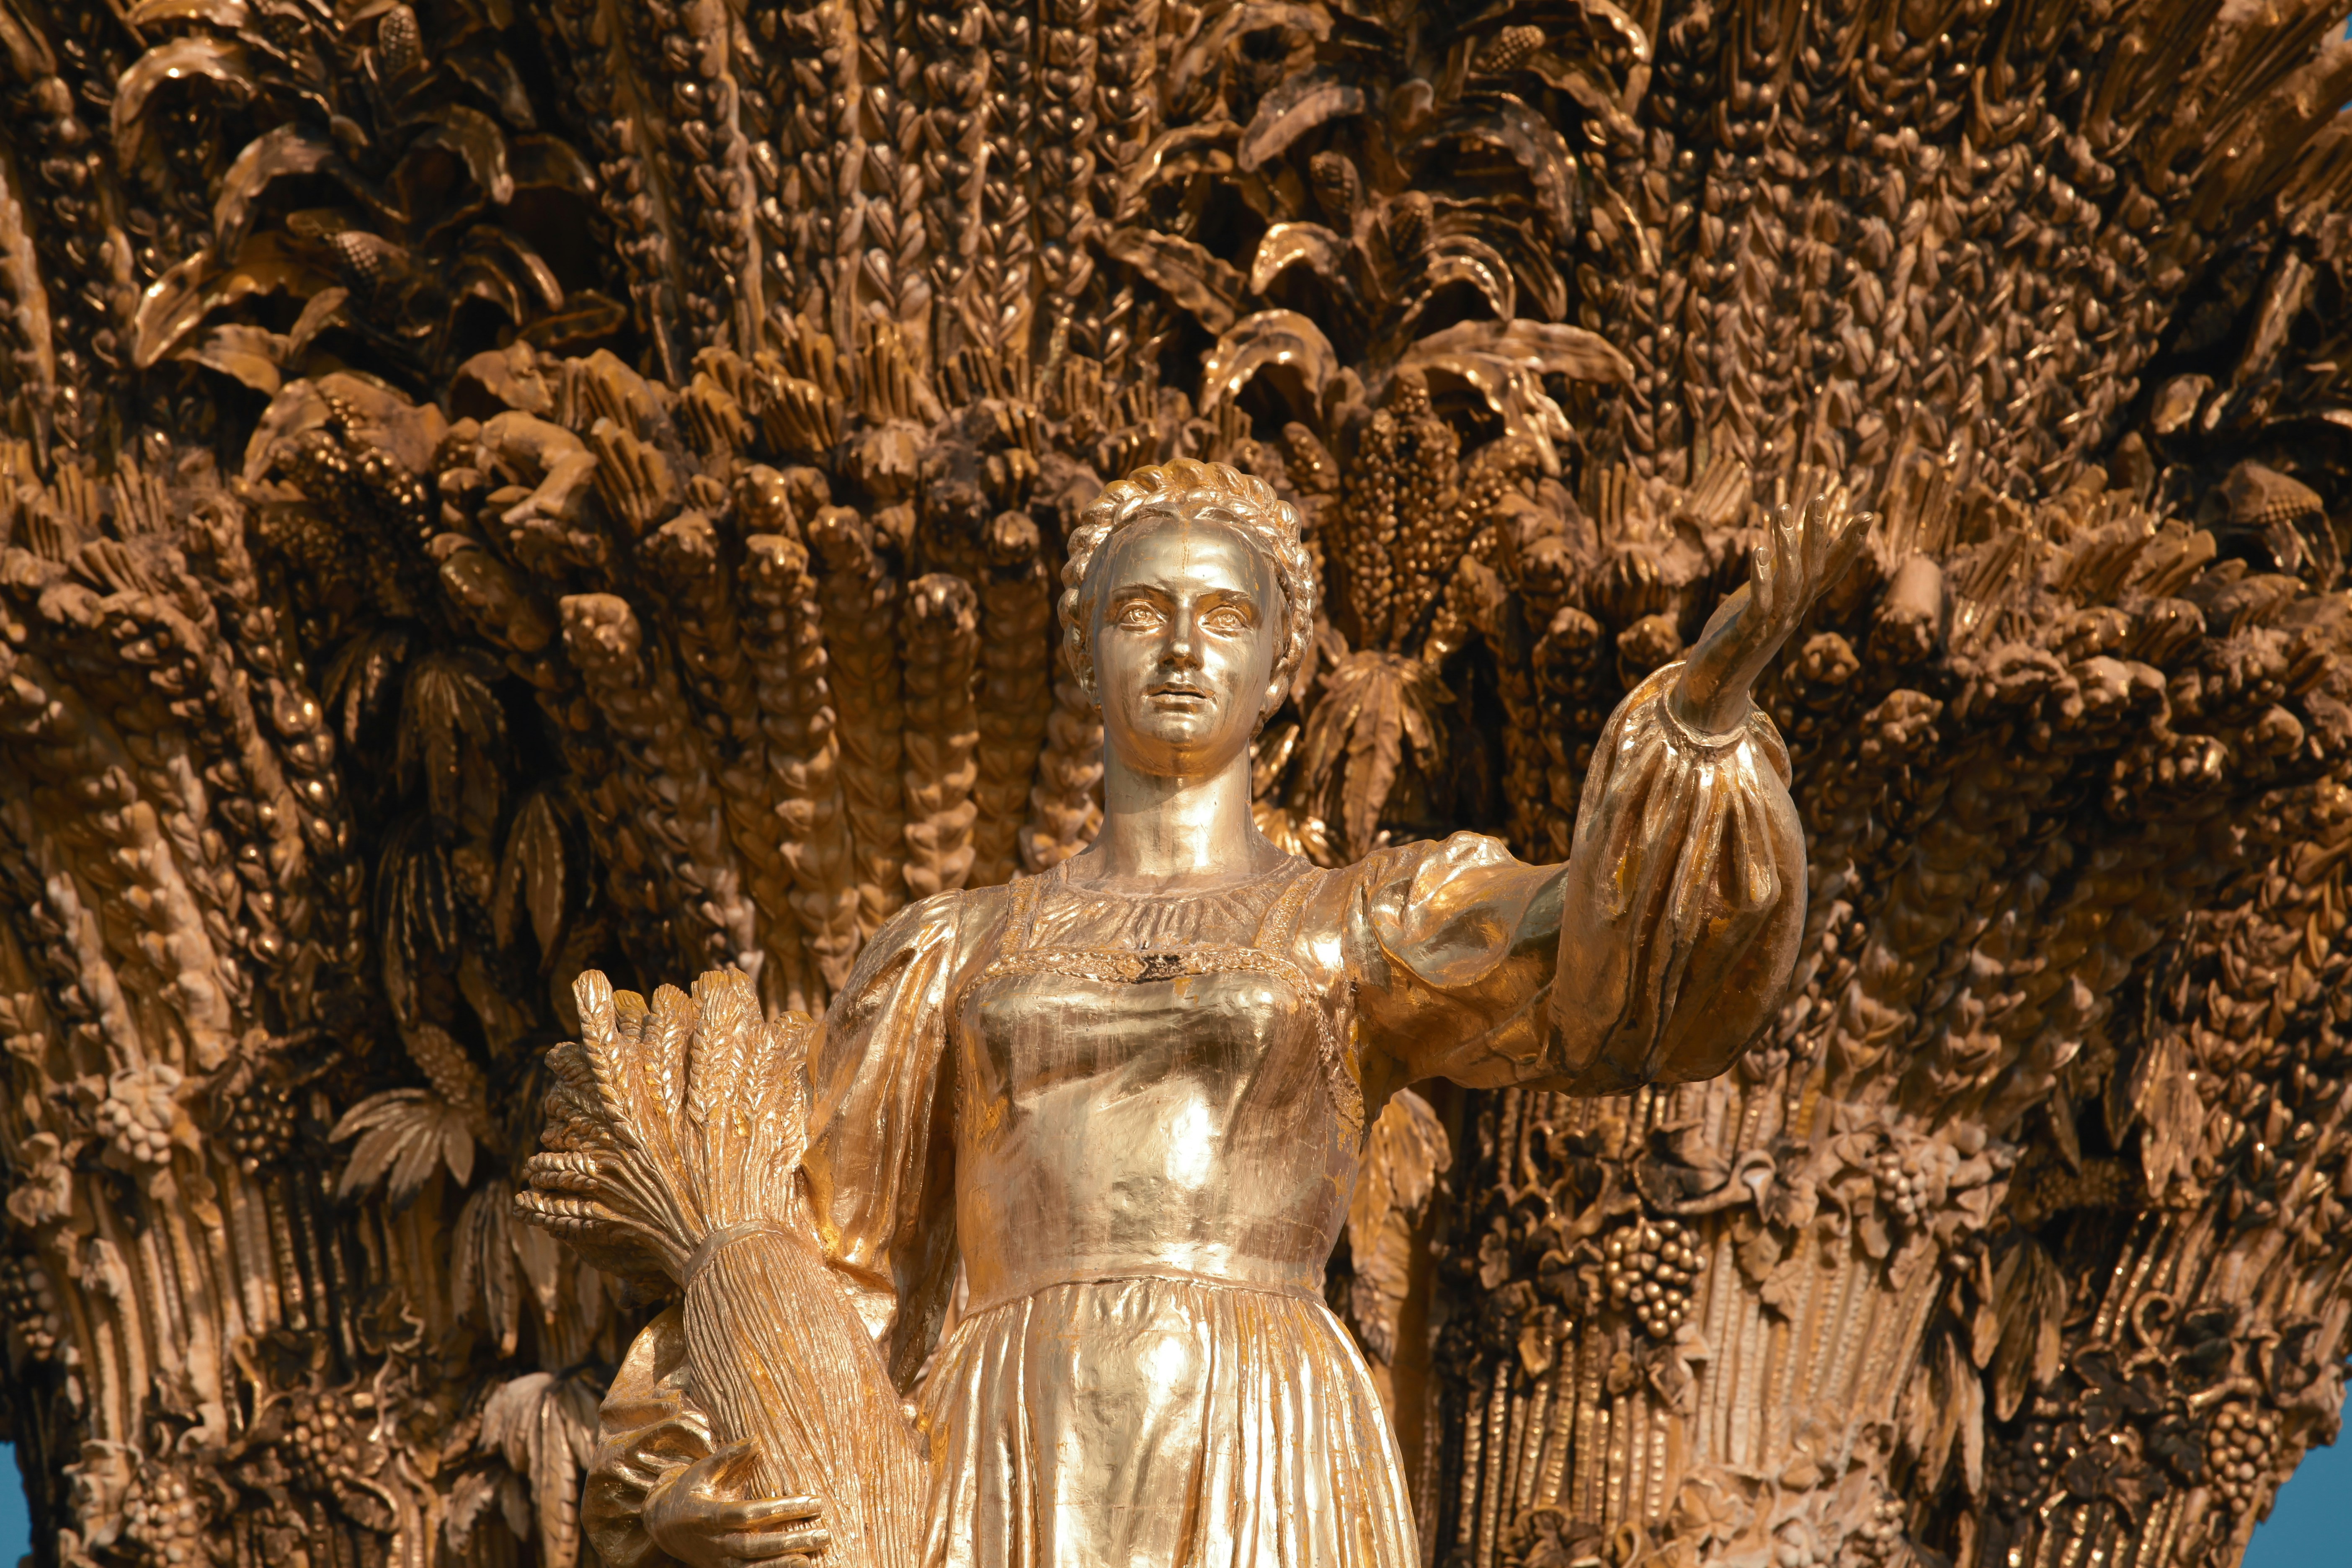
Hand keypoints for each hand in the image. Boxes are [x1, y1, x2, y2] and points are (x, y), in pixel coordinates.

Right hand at [645, 1442, 829, 1567]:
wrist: (662, 1524)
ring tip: (813, 1556)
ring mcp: (716, 1560)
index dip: (780, 1510)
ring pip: (751, 1567)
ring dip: (783, 1564)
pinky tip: (797, 1567)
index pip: (748, 1514)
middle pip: (754, 1545)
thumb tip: (756, 1439)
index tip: (812, 1501)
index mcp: (707, 1514)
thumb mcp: (702, 1470)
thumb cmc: (689, 1490)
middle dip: (790, 1540)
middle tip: (823, 1533)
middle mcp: (712, 1542)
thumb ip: (728, 1456)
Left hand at [1671, 489, 1871, 735]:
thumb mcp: (1759, 603)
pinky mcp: (1747, 635)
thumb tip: (1785, 547)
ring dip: (1788, 547)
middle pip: (1814, 570)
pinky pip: (1760, 604)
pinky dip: (1762, 578)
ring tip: (1782, 512)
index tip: (1866, 516)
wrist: (1712, 689)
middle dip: (1818, 533)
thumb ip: (1776, 579)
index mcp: (1797, 606)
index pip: (1831, 571)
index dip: (1848, 545)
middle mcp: (1792, 615)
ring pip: (1790, 583)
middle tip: (1819, 498)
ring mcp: (1772, 626)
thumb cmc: (1734, 640)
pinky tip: (1759, 551)